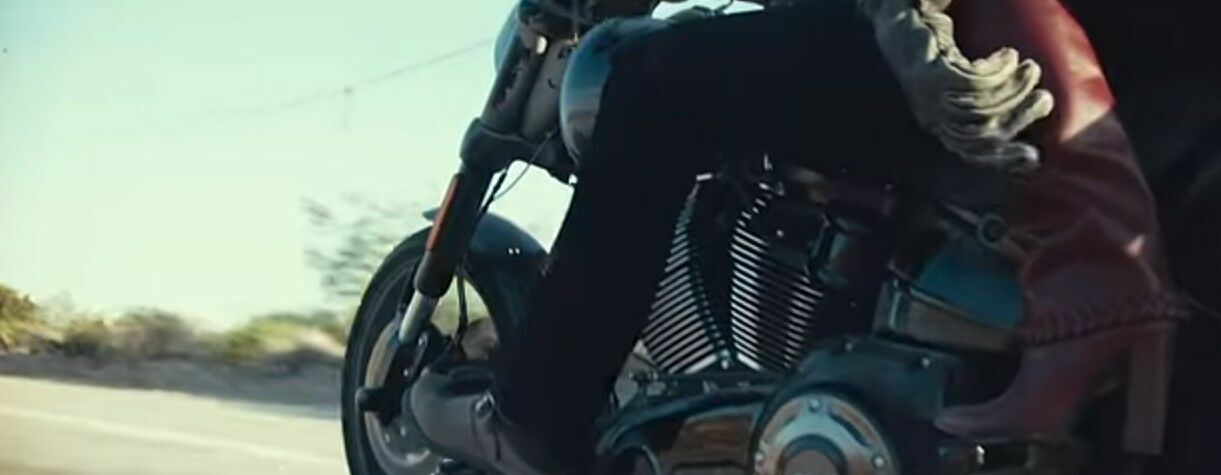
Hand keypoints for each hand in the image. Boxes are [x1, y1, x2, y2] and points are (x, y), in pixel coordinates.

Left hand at [858, 0, 1054, 172]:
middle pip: (981, 135)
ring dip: (1015, 89)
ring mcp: (929, 97)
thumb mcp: (960, 86)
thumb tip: (1036, 117)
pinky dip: (999, 69)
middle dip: (1019, 120)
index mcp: (938, 126)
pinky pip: (976, 82)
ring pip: (982, 107)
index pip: (971, 153)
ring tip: (1031, 69)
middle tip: (1045, 99)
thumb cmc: (937, 54)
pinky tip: (1008, 55)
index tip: (1033, 156)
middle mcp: (932, 117)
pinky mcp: (932, 75)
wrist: (901, 24)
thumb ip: (986, 104)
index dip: (1003, 159)